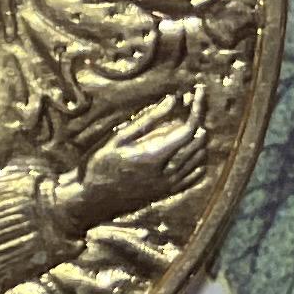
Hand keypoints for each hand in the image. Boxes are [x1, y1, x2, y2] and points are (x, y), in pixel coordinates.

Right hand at [76, 97, 208, 214]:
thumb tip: (172, 100)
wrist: (93, 199)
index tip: (198, 93)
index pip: (188, 131)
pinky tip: (194, 150)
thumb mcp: (119, 138)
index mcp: (154, 157)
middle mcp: (166, 173)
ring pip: (198, 159)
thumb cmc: (101, 165)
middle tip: (194, 103)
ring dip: (199, 139)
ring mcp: (169, 185)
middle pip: (197, 143)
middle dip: (199, 120)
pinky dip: (199, 160)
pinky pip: (194, 176)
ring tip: (193, 122)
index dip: (197, 109)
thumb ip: (148, 120)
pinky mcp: (167, 192)